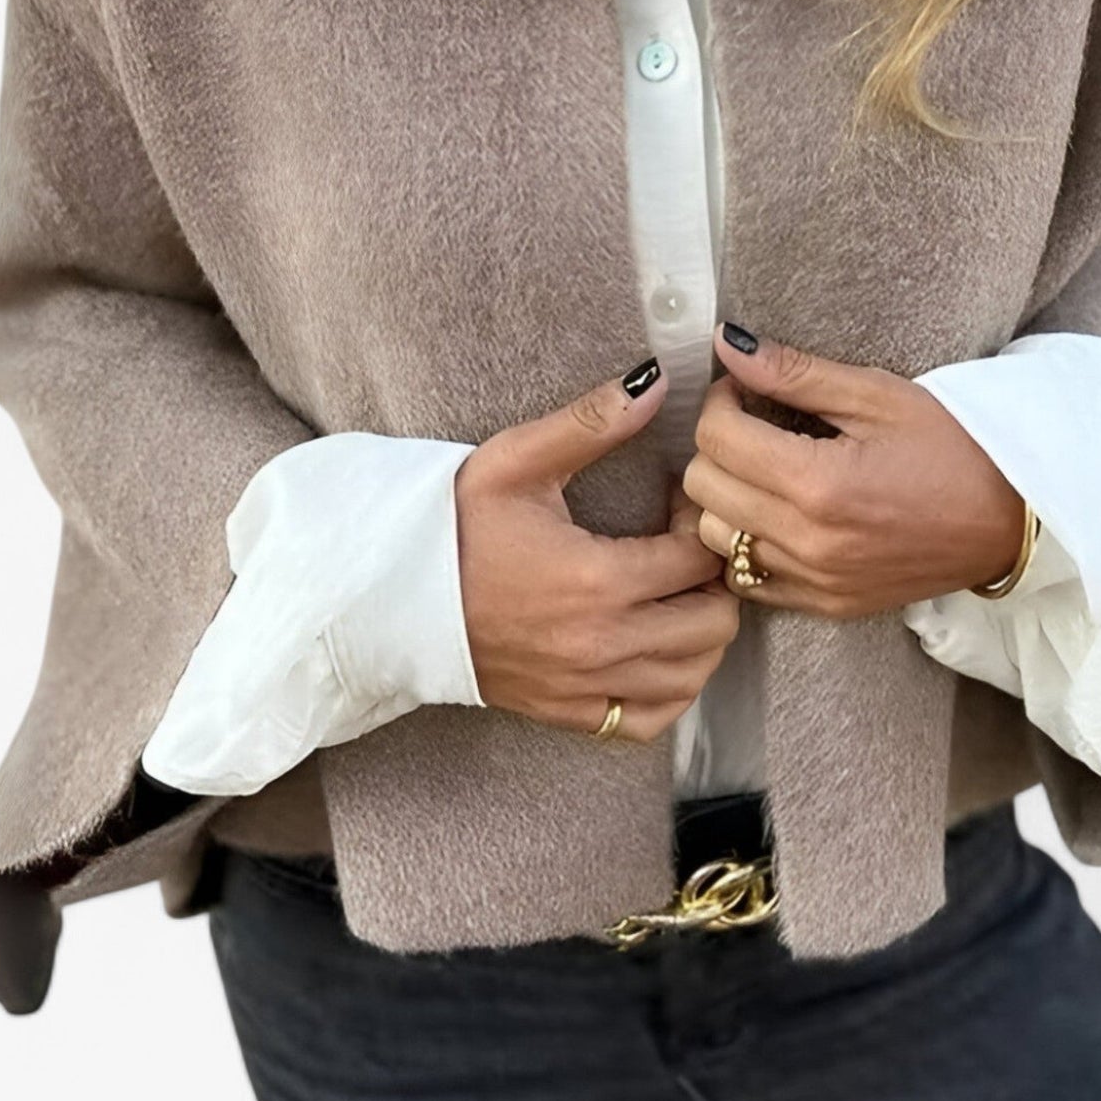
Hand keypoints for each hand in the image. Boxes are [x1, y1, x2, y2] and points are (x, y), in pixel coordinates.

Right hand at [455, 361, 741, 740]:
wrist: (387, 599)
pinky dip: (672, 688)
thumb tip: (658, 381)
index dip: (699, 523)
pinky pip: (653, 720)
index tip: (674, 504)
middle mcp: (601, 643)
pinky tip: (657, 649)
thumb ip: (592, 422)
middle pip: (713, 622)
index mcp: (596, 580)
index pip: (697, 558)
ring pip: (694, 675)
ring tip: (674, 594)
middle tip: (683, 549)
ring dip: (701, 632)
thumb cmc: (451, 527)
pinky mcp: (569, 714)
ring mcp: (586, 687)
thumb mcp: (517, 462)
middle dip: (713, 579)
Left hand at [681, 324, 1026, 617]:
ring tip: (763, 470)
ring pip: (713, 537)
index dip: (720, 400)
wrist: (1011, 520)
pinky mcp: (823, 604)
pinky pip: (745, 578)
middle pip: (702, 487)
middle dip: (718, 445)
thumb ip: (795, 373)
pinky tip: (776, 515)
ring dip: (724, 497)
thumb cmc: (954, 447)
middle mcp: (806, 541)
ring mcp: (812, 581)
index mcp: (818, 483)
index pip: (716, 437)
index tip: (745, 389)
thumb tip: (728, 345)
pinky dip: (745, 544)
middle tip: (754, 424)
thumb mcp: (877, 395)